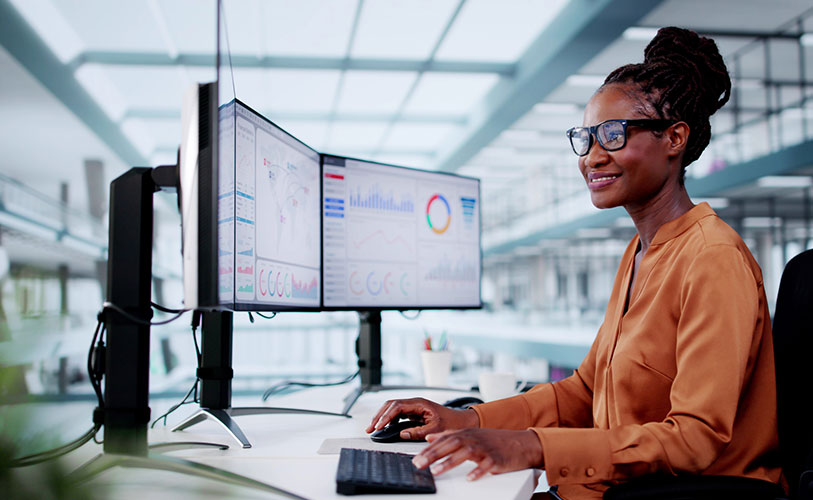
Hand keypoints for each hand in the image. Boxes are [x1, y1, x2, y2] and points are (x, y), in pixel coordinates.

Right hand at [365, 398, 478, 439]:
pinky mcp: (413, 412)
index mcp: (419, 403)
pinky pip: (397, 413)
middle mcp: (415, 403)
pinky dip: (388, 419)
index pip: (397, 406)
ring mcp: (413, 407)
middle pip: (391, 405)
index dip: (386, 416)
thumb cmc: (452, 422)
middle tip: (370, 428)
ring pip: (392, 408)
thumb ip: (418, 432)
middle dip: (379, 416)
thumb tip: (402, 433)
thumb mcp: (435, 429)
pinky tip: (384, 427)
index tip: (379, 426)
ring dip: (382, 417)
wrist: (461, 421)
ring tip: (373, 428)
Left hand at [412, 428, 542, 480]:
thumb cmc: (494, 441)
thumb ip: (449, 436)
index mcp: (466, 434)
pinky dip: (478, 471)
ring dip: (449, 462)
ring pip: (465, 454)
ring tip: (436, 471)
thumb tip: (429, 438)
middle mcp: (474, 439)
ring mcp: (485, 448)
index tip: (415, 457)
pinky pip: (486, 465)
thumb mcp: (470, 435)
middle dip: (433, 454)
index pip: (443, 440)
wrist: (520, 443)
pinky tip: (470, 478)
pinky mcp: (497, 459)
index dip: (428, 449)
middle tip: (419, 464)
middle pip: (450, 445)